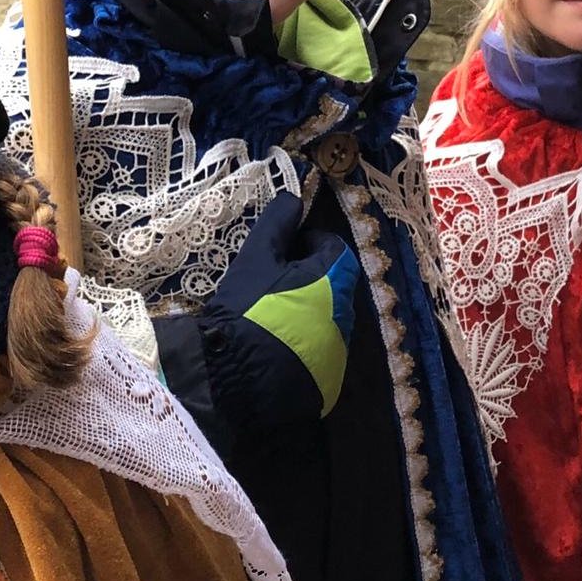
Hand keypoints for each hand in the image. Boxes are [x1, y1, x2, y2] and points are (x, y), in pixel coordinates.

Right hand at [202, 192, 360, 429]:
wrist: (235, 377)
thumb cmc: (246, 308)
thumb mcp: (256, 258)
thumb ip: (277, 223)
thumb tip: (293, 199)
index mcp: (334, 281)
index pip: (334, 248)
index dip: (308, 243)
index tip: (282, 251)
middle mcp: (345, 316)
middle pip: (333, 284)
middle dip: (308, 278)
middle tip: (271, 283)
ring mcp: (339, 353)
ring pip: (327, 319)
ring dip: (307, 311)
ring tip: (270, 316)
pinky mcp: (328, 381)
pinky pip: (320, 352)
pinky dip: (303, 344)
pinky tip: (273, 347)